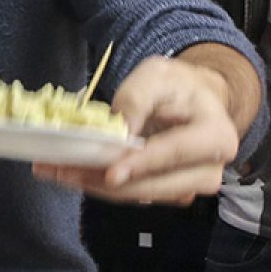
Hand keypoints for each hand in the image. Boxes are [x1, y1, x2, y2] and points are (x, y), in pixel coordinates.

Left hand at [33, 51, 246, 204]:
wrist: (194, 102)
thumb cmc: (178, 86)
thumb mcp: (157, 76)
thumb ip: (137, 99)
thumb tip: (118, 131)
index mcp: (216, 138)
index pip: (174, 154)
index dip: (142, 165)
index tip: (111, 174)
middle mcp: (206, 172)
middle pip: (152, 186)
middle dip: (103, 181)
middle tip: (60, 169)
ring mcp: (187, 188)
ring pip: (137, 195)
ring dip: (94, 185)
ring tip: (55, 170)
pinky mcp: (165, 194)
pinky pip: (131, 194)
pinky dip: (99, 185)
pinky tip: (70, 172)